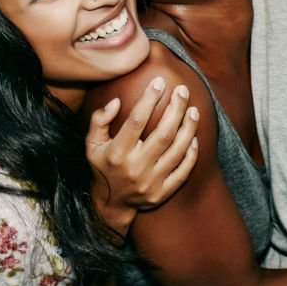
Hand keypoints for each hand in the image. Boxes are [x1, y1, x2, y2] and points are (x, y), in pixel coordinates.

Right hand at [86, 77, 199, 233]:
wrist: (110, 204)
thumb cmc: (103, 166)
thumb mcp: (91, 145)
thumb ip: (99, 121)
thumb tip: (116, 101)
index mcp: (117, 153)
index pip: (137, 120)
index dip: (150, 99)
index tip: (159, 82)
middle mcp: (135, 168)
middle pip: (163, 134)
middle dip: (176, 109)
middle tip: (183, 90)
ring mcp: (150, 182)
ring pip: (177, 151)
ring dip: (189, 128)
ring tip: (193, 110)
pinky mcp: (162, 193)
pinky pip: (183, 171)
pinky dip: (191, 153)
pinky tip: (195, 137)